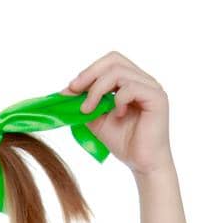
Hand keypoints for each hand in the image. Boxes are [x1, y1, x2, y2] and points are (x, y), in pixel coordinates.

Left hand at [59, 51, 171, 175]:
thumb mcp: (96, 119)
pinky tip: (117, 115)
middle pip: (114, 60)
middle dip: (89, 74)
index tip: (69, 90)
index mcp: (130, 81)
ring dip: (97, 90)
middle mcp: (143, 80)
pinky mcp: (158, 98)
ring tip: (89, 110)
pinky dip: (118, 100)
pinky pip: (131, 87)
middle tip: (73, 91)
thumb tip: (64, 91)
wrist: (142, 163)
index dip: (87, 72)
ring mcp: (152, 87)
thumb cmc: (123, 141)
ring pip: (119, 72)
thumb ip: (85, 103)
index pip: (108, 62)